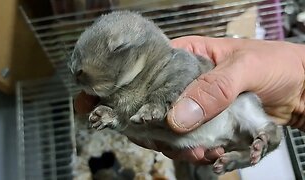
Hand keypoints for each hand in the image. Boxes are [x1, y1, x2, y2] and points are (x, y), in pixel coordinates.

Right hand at [161, 36, 304, 162]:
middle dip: (164, 128)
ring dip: (182, 144)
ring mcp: (197, 103)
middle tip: (178, 142)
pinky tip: (211, 152)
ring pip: (174, 126)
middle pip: (159, 105)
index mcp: (189, 55)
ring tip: (200, 151)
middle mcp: (188, 80)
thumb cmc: (278, 65)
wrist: (302, 90)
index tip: (150, 117)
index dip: (147, 95)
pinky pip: (193, 138)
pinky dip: (197, 150)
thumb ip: (215, 88)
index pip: (155, 73)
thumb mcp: (246, 68)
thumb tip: (179, 116)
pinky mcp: (208, 122)